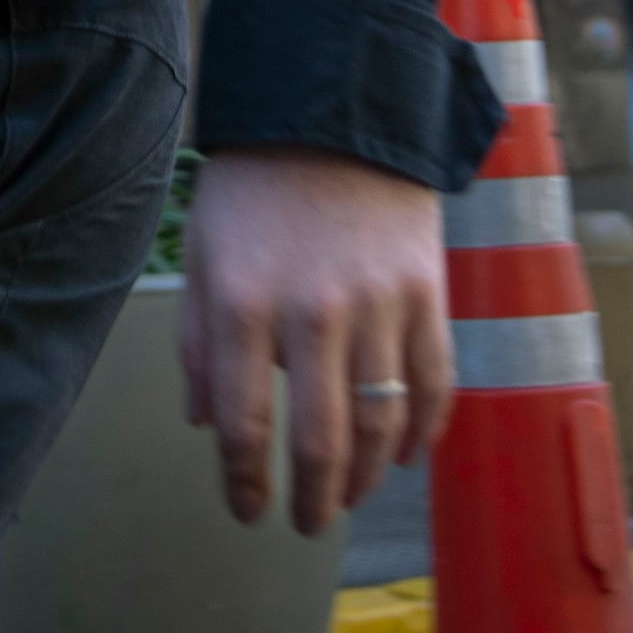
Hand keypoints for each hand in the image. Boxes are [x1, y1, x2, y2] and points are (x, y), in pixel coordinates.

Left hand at [175, 144, 454, 536]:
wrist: (334, 108)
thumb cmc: (253, 186)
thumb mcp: (202, 254)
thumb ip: (198, 342)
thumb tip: (206, 424)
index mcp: (242, 304)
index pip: (244, 426)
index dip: (245, 484)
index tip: (248, 511)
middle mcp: (311, 313)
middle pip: (321, 442)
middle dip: (314, 501)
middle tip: (307, 524)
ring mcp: (376, 303)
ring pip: (382, 423)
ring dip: (368, 477)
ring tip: (351, 497)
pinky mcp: (427, 291)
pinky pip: (435, 382)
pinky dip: (424, 431)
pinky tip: (407, 456)